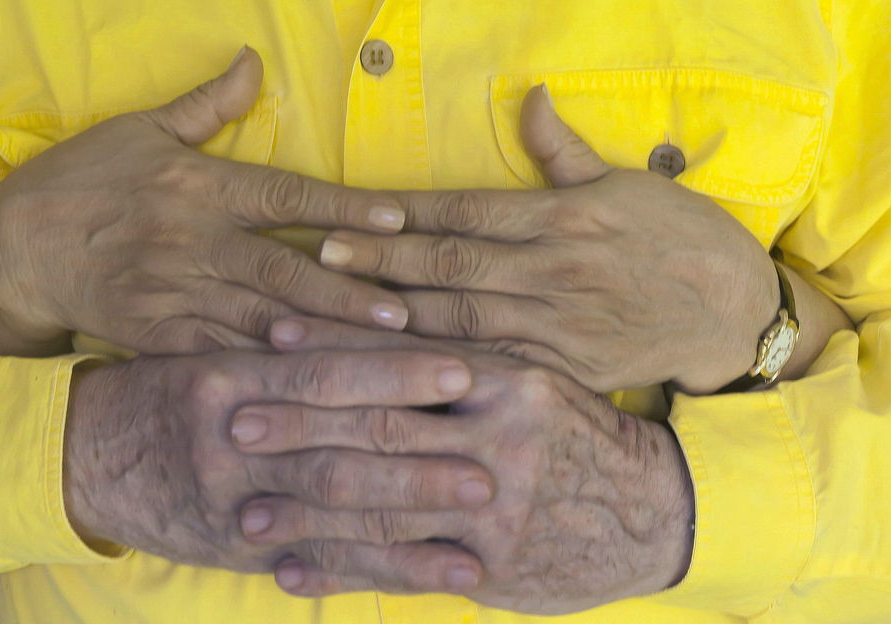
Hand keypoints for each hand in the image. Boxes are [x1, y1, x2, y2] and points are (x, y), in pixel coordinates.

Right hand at [0, 48, 411, 356]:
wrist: (13, 246)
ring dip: (320, 335)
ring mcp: (173, 292)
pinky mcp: (154, 336)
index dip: (343, 208)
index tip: (396, 220)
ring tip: (377, 351)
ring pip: (259, 318)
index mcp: (200, 186)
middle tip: (405, 309)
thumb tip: (255, 57)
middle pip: (284, 269)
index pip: (286, 196)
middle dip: (347, 290)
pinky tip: (307, 382)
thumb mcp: (142, 127)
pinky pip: (217, 355)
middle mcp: (193, 240)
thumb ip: (208, 104)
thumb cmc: (83, 178)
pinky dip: (263, 369)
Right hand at [63, 344, 491, 593]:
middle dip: (422, 454)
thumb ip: (288, 345)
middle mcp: (232, 440)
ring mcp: (234, 502)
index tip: (461, 371)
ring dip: (416, 517)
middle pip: (340, 446)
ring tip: (483, 521)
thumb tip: (381, 324)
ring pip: (338, 511)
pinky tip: (443, 576)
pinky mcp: (240, 549)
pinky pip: (321, 562)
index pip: (324, 373)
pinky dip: (387, 570)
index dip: (394, 373)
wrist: (83, 454)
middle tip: (494, 460)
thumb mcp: (215, 348)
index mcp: (230, 376)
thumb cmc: (165, 386)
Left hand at [230, 332, 693, 611]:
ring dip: (307, 509)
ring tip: (244, 509)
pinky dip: (341, 571)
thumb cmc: (580, 428)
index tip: (274, 333)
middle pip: (382, 427)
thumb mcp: (535, 373)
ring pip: (383, 505)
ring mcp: (495, 509)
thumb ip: (464, 357)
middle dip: (303, 425)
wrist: (656, 508)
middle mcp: (500, 439)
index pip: (406, 355)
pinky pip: (402, 570)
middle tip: (235, 421)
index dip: (337, 343)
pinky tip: (289, 571)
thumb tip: (378, 318)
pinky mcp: (491, 568)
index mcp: (509, 376)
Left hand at [318, 84, 776, 392]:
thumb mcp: (625, 181)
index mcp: (564, 217)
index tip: (351, 210)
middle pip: (452, 266)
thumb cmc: (678, 236)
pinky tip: (397, 365)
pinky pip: (495, 367)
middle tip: (320, 256)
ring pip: (462, 321)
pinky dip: (443, 365)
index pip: (467, 212)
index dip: (405, 213)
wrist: (733, 313)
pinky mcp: (567, 370)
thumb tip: (529, 94)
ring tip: (337, 308)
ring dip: (396, 314)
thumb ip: (563, 149)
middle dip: (381, 261)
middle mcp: (556, 270)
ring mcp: (559, 326)